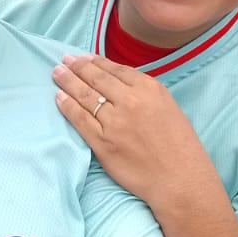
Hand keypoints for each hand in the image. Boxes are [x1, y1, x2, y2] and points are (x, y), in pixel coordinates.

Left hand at [51, 53, 214, 210]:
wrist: (180, 179)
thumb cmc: (180, 146)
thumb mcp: (168, 107)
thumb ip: (145, 93)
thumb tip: (119, 84)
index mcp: (150, 89)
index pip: (115, 69)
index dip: (95, 62)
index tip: (83, 57)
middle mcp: (130, 101)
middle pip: (96, 78)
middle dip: (77, 67)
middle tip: (64, 60)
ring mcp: (114, 122)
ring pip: (85, 96)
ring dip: (68, 81)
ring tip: (57, 72)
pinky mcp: (103, 142)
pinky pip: (79, 119)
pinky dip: (67, 106)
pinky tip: (59, 97)